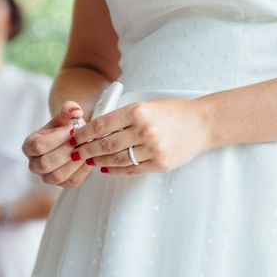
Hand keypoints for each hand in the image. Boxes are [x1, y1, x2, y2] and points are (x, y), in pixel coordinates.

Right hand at [22, 101, 93, 187]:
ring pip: (57, 176)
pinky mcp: (62, 184)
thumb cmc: (66, 127)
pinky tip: (89, 158)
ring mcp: (47, 177)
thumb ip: (69, 110)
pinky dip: (82, 170)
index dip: (55, 139)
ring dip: (74, 163)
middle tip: (80, 142)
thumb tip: (75, 110)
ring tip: (85, 149)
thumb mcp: (66, 116)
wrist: (74, 138)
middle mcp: (34, 164)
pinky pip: (71, 181)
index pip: (37, 146)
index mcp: (29, 146)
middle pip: (45, 164)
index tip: (71, 130)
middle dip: (65, 152)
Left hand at [70, 99, 211, 175]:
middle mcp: (144, 130)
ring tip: (89, 161)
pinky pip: (131, 170)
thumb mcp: (145, 106)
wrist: (202, 124)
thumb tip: (95, 129)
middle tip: (76, 153)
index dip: (84, 134)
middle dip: (87, 150)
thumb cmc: (172, 112)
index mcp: (138, 112)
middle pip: (106, 145)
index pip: (102, 125)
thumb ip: (122, 116)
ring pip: (117, 159)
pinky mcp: (160, 164)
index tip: (74, 138)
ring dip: (99, 161)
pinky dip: (115, 170)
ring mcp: (153, 149)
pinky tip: (106, 168)